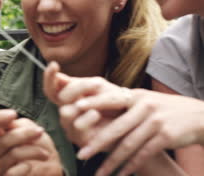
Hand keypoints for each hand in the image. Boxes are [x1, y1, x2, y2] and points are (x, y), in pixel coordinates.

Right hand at [0, 109, 63, 175]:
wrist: (50, 168)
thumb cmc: (39, 147)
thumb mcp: (32, 130)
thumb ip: (21, 125)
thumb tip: (13, 124)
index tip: (14, 114)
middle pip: (3, 141)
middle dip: (24, 134)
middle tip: (40, 131)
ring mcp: (0, 167)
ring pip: (12, 155)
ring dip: (32, 151)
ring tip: (45, 154)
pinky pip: (11, 173)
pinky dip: (23, 168)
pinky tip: (31, 166)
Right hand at [43, 63, 119, 148]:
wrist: (133, 120)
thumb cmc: (114, 102)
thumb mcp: (98, 87)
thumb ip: (78, 83)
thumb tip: (58, 77)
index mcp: (67, 98)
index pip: (51, 88)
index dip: (49, 77)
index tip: (54, 64)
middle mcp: (66, 111)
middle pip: (59, 98)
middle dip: (76, 89)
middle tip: (96, 83)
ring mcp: (71, 126)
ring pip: (66, 112)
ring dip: (84, 102)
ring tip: (100, 102)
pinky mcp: (80, 140)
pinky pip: (77, 126)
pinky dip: (88, 117)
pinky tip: (97, 114)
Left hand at [74, 89, 203, 175]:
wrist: (201, 117)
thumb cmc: (169, 110)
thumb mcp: (148, 101)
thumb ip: (127, 104)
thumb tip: (100, 109)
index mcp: (136, 96)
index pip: (110, 100)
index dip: (92, 104)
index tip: (74, 109)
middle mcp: (144, 106)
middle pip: (116, 127)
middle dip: (96, 142)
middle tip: (80, 154)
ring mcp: (155, 121)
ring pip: (128, 145)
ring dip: (112, 161)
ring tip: (99, 172)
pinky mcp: (165, 136)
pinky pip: (143, 154)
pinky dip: (131, 165)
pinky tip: (121, 174)